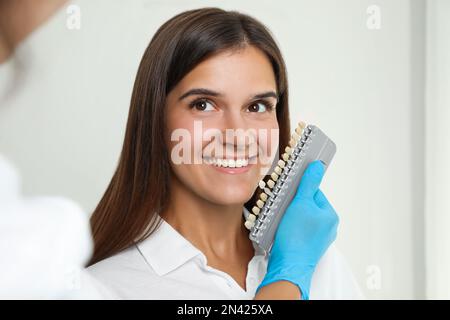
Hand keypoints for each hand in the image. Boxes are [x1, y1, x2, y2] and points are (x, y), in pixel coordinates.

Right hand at [257, 160, 338, 299]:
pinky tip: (281, 229)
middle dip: (292, 203)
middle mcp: (326, 227)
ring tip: (280, 219)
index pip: (315, 192)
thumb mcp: (301, 203)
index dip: (299, 190)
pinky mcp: (306, 246)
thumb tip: (317, 166)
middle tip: (282, 206)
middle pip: (307, 205)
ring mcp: (317, 238)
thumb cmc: (296, 238)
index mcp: (329, 215)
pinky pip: (297, 230)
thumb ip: (309, 183)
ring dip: (288, 215)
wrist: (288, 266)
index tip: (289, 190)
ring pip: (300, 218)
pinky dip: (288, 227)